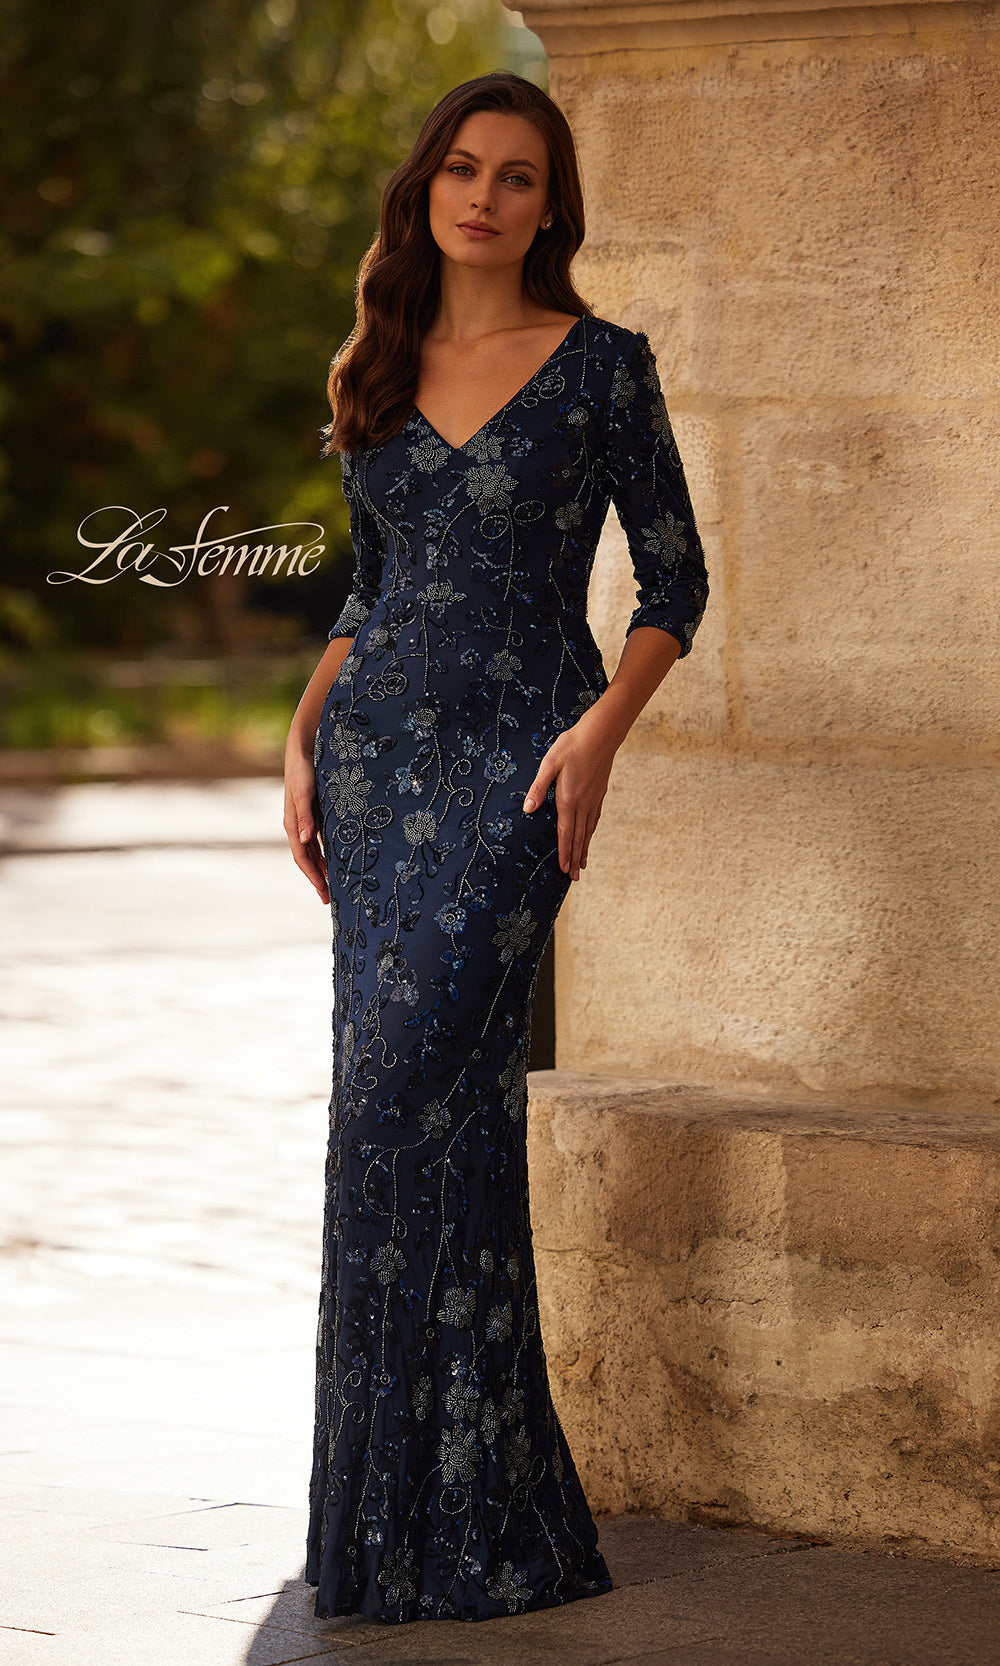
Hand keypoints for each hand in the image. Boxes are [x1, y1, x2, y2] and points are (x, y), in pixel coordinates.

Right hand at [283, 748, 329, 903]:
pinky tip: (336, 859)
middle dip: (317, 878)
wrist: (303, 747)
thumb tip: (306, 840)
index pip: (302, 857)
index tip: (324, 893)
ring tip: (333, 885)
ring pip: (313, 851)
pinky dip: (326, 852)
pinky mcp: (314, 812)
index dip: (313, 876)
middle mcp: (298, 825)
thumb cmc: (303, 768)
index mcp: (292, 823)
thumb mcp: (305, 792)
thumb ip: (305, 815)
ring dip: (322, 868)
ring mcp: (306, 819)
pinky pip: (320, 839)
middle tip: (329, 899)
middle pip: (307, 858)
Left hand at [521, 712, 618, 881]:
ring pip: (588, 830)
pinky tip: (589, 836)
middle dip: (575, 859)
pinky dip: (591, 833)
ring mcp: (593, 799)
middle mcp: (583, 804)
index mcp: (569, 799)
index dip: (564, 853)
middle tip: (574, 878)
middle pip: (578, 837)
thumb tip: (528, 809)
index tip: (564, 870)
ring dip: (584, 849)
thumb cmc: (572, 746)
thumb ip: (538, 787)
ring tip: (582, 865)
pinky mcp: (599, 793)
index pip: (565, 833)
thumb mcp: (549, 763)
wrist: (601, 734)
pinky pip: (594, 819)